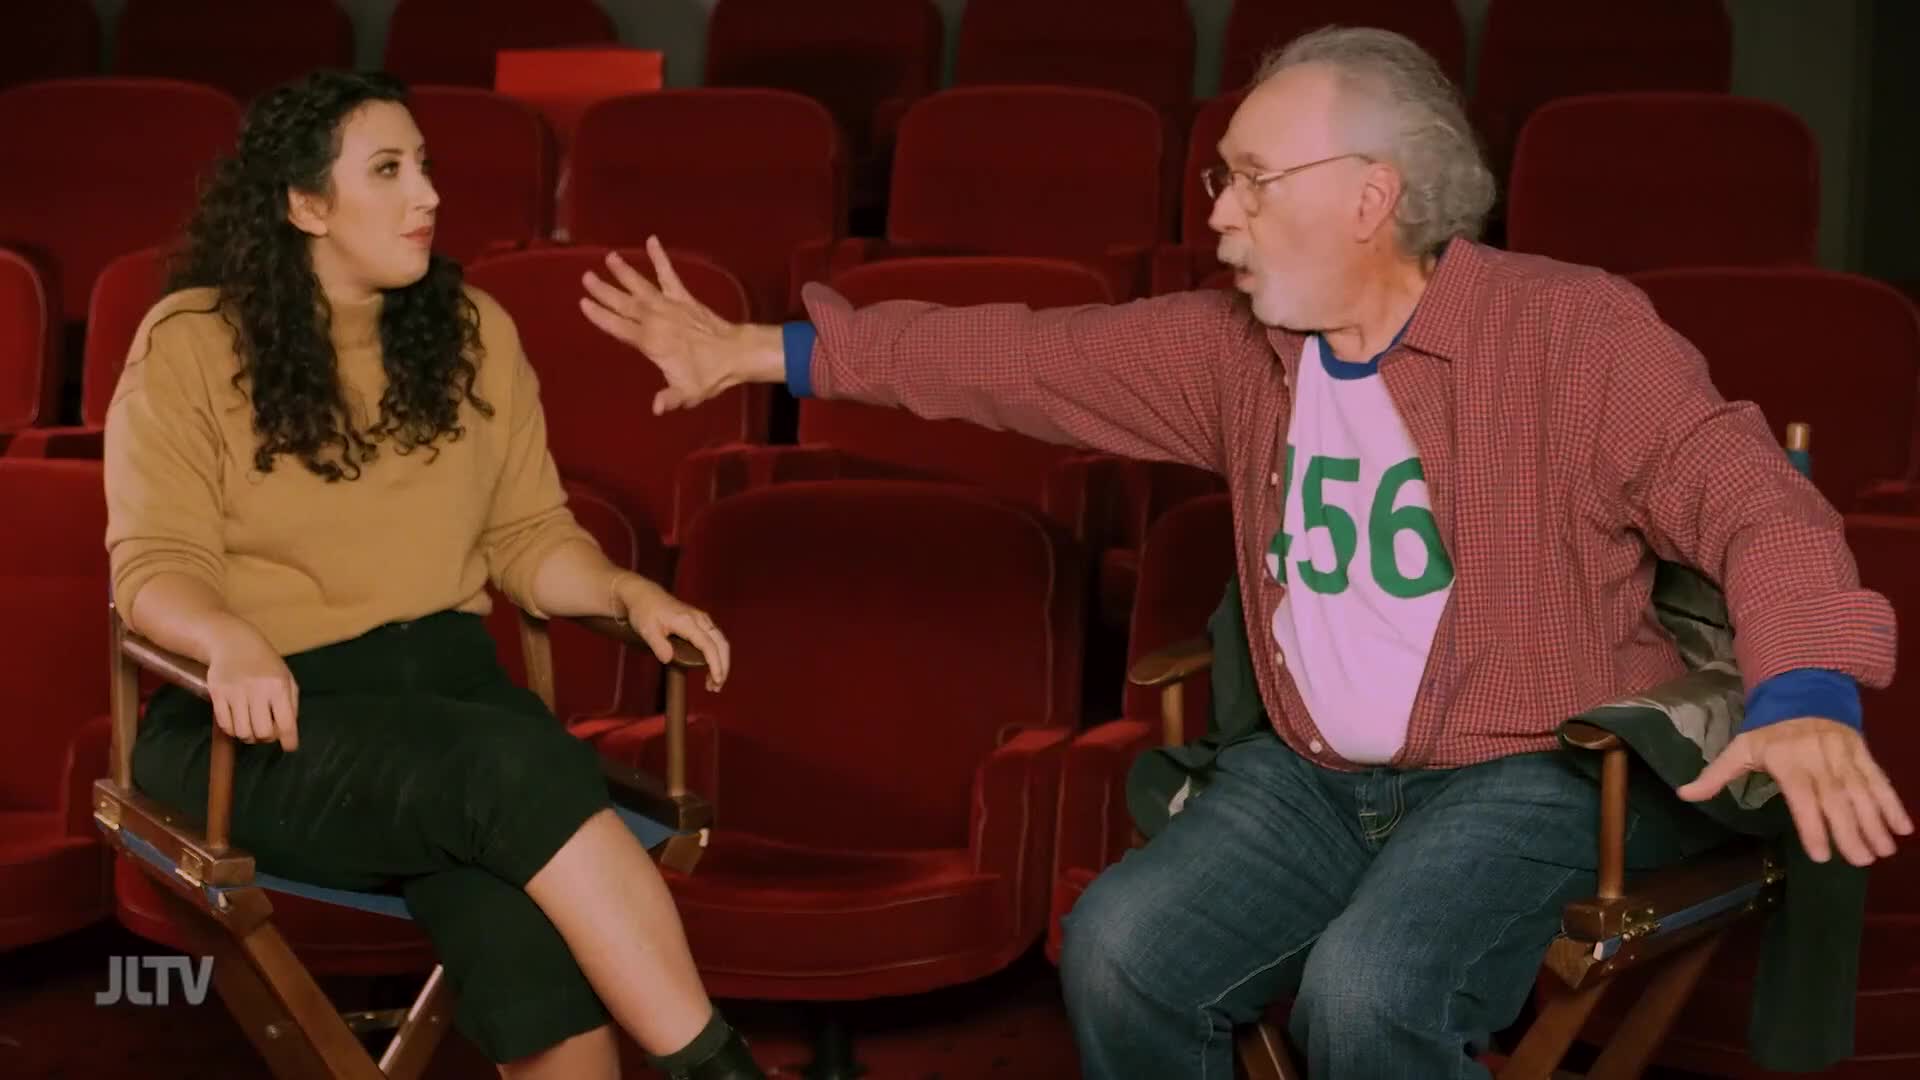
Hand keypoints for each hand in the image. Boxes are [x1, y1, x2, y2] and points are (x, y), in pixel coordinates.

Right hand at [204, 621, 299, 751]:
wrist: (233, 643)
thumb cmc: (265, 663)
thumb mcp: (286, 678)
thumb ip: (291, 704)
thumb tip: (289, 732)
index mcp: (279, 687)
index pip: (286, 723)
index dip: (289, 741)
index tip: (289, 747)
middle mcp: (257, 690)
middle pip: (262, 733)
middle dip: (266, 738)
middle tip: (267, 733)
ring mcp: (235, 692)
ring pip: (242, 732)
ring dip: (249, 736)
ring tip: (252, 728)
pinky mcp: (217, 694)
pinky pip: (225, 725)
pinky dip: (233, 730)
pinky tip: (238, 722)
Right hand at [578, 236, 782, 414]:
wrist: (735, 354)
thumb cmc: (709, 375)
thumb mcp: (686, 392)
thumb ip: (668, 399)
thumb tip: (656, 409)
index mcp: (650, 342)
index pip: (618, 327)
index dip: (600, 316)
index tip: (583, 304)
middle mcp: (655, 319)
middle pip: (624, 303)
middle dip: (604, 290)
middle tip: (586, 277)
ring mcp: (669, 305)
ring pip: (641, 285)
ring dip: (624, 271)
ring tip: (609, 257)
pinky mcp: (683, 296)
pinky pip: (669, 273)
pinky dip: (660, 257)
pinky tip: (652, 240)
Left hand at [613, 572, 731, 691]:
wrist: (644, 595)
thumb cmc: (644, 612)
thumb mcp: (646, 629)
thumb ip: (658, 644)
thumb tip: (668, 659)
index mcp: (688, 622)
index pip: (708, 645)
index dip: (715, 664)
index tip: (716, 680)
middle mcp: (699, 619)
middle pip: (721, 644)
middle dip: (723, 666)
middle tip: (716, 687)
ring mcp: (701, 619)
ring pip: (720, 642)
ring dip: (721, 662)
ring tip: (713, 683)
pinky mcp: (700, 622)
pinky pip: (715, 639)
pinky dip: (716, 655)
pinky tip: (709, 668)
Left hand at [1678, 717, 1912, 865]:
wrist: (1803, 692)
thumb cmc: (1769, 729)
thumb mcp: (1740, 748)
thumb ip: (1716, 774)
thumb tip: (1683, 794)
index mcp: (1787, 763)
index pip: (1802, 799)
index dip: (1812, 827)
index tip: (1822, 856)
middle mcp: (1818, 761)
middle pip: (1837, 800)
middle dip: (1851, 832)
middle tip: (1861, 862)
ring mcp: (1844, 757)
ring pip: (1862, 793)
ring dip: (1876, 823)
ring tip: (1884, 852)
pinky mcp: (1863, 754)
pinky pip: (1880, 781)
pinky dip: (1893, 803)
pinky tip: (1904, 828)